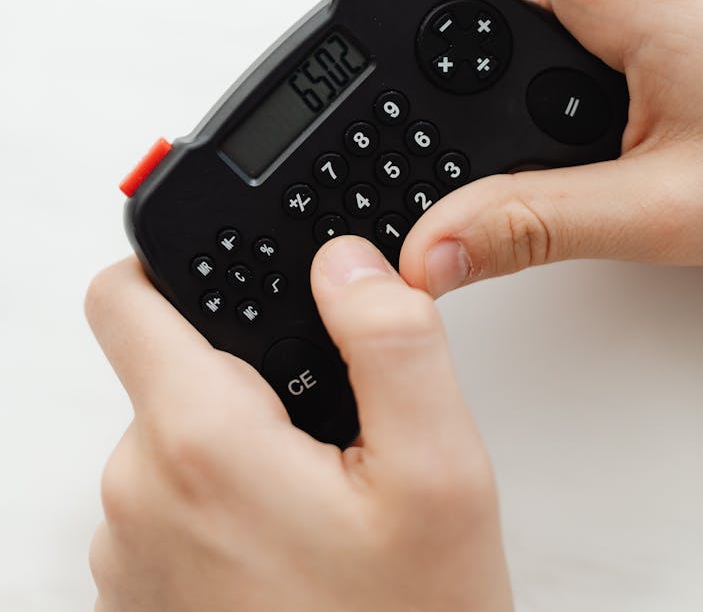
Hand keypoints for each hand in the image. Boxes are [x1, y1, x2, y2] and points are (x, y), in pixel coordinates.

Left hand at [86, 241, 512, 611]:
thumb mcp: (440, 471)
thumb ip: (392, 339)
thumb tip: (345, 262)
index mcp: (197, 441)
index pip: (123, 297)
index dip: (171, 267)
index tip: (231, 284)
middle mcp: (135, 496)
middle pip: (168, 370)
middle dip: (244, 378)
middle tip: (328, 436)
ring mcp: (127, 556)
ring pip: (173, 440)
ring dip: (236, 446)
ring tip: (318, 504)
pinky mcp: (138, 598)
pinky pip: (169, 507)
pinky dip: (221, 505)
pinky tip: (292, 551)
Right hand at [317, 0, 702, 291]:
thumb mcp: (668, 210)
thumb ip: (534, 226)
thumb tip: (429, 248)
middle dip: (434, 19)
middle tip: (430, 105)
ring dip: (489, 58)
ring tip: (542, 142)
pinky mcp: (642, 1)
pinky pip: (553, 2)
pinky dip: (521, 61)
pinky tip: (564, 132)